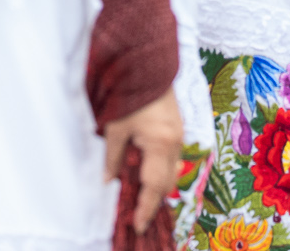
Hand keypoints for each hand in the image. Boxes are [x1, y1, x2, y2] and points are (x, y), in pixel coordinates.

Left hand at [101, 89, 181, 233]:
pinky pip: (172, 159)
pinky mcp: (178, 129)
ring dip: (157, 186)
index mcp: (161, 143)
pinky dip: (160, 170)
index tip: (138, 226)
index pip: (154, 186)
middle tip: (137, 215)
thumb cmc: (131, 93)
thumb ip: (113, 157)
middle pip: (168, 183)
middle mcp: (175, 142)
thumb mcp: (116, 127)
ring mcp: (179, 135)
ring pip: (171, 171)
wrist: (148, 64)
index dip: (146, 208)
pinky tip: (145, 173)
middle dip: (153, 200)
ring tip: (140, 197)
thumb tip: (109, 181)